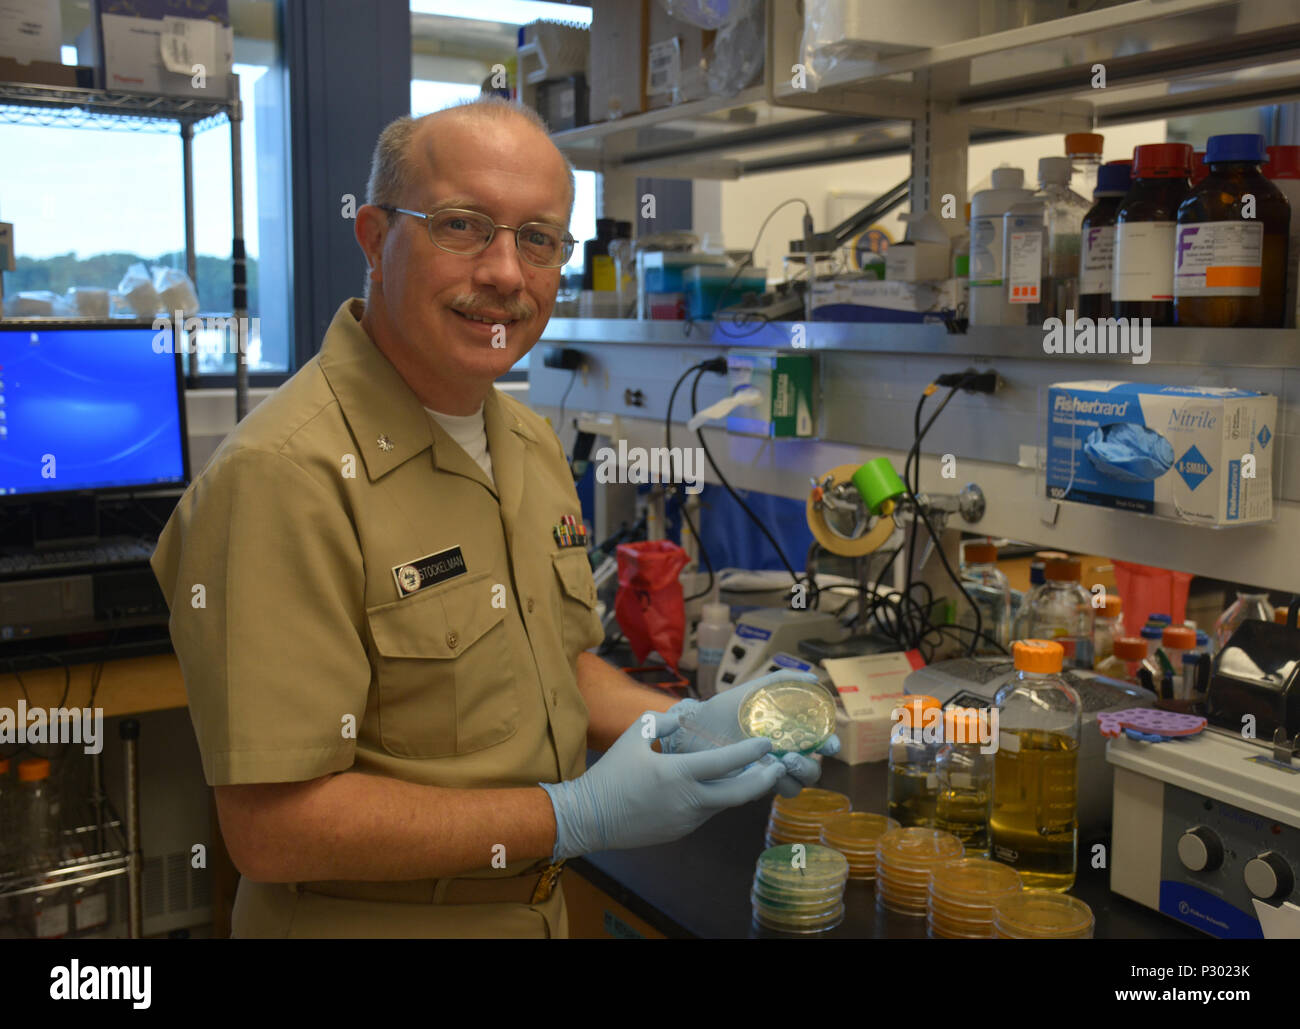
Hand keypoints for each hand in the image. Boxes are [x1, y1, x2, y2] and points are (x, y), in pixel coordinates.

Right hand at [540, 709, 784, 860]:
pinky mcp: (680, 831)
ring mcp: (686, 820)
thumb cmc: (611, 774)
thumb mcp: (635, 736)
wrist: (590, 817)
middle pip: (740, 794)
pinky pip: (706, 812)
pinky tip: (720, 787)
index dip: (751, 751)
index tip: (767, 742)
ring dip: (740, 790)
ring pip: (724, 804)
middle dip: (764, 779)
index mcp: (678, 775)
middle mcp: (688, 801)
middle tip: (777, 765)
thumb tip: (687, 718)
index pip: (726, 763)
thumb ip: (664, 721)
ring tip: (754, 773)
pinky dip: (717, 799)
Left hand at [661, 669, 841, 797]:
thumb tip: (812, 676)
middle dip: (810, 766)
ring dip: (793, 777)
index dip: (831, 744)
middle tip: (792, 756)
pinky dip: (771, 784)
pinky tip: (759, 770)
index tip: (831, 744)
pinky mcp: (751, 786)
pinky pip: (771, 792)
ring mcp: (768, 773)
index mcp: (790, 734)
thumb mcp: (754, 691)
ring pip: (796, 785)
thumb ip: (782, 680)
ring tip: (779, 763)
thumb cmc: (724, 709)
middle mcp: (783, 755)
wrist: (693, 727)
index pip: (820, 743)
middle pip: (812, 770)